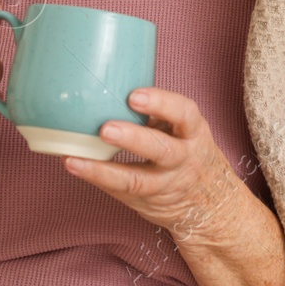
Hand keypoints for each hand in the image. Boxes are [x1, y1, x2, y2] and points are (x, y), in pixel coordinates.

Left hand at [63, 87, 247, 244]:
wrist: (210, 202)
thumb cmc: (186, 151)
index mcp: (194, 132)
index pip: (184, 114)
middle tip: (105, 128)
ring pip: (139, 180)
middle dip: (133, 139)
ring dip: (105, 169)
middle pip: (164, 151)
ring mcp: (166, 184)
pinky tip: (74, 165)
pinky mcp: (147, 201)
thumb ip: (159, 113)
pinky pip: (121, 191)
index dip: (161, 103)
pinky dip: (97, 177)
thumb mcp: (184, 129)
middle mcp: (185, 159)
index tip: (134, 95)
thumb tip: (111, 83)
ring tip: (76, 157)